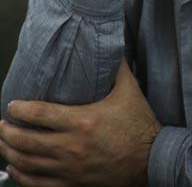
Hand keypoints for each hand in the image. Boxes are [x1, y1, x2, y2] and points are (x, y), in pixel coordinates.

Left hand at [0, 59, 160, 185]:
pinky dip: (22, 176)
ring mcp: (70, 168)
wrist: (151, 159)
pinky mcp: (74, 183)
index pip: (40, 115)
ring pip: (28, 163)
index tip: (12, 105)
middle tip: (3, 123)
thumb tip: (112, 43)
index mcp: (82, 121)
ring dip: (10, 152)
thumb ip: (117, 66)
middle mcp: (72, 146)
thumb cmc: (139, 124)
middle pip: (27, 141)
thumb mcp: (129, 90)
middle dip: (8, 132)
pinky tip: (15, 168)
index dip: (20, 110)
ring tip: (4, 142)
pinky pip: (39, 184)